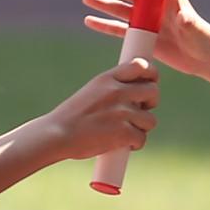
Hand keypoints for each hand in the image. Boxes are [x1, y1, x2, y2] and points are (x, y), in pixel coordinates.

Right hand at [36, 56, 159, 162]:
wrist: (56, 135)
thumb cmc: (71, 116)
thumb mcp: (91, 91)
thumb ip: (112, 88)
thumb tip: (136, 92)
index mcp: (107, 78)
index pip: (141, 65)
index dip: (151, 74)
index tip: (150, 82)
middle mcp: (117, 92)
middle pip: (153, 91)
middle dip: (150, 103)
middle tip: (140, 111)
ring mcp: (122, 112)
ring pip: (150, 119)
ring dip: (142, 127)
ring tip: (126, 132)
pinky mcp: (124, 133)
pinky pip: (142, 138)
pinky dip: (135, 144)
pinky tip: (124, 144)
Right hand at [80, 0, 209, 68]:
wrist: (201, 58)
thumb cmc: (203, 39)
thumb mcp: (197, 30)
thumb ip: (189, 23)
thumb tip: (183, 17)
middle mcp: (153, 5)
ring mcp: (145, 20)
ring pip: (120, 10)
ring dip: (104, 4)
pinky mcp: (140, 36)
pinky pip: (118, 29)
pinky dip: (104, 25)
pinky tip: (89, 21)